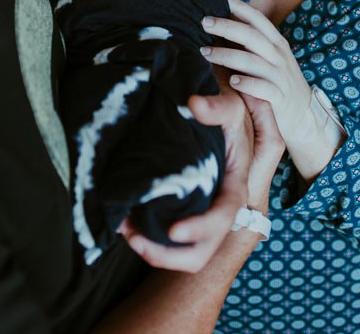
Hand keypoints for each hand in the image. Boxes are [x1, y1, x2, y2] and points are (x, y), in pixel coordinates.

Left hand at [120, 88, 254, 272]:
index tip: (173, 230)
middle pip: (201, 250)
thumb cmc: (227, 114)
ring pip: (183, 252)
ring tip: (125, 231)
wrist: (218, 118)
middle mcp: (218, 208)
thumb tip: (194, 104)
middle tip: (134, 237)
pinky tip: (126, 221)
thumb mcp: (231, 106)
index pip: (223, 216)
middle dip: (168, 255)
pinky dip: (147, 237)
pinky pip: (168, 238)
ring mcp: (200, 213)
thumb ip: (217, 106)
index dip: (201, 228)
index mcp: (234, 188)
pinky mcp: (183, 212)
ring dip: (153, 251)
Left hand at [202, 0, 310, 144]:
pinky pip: (263, 88)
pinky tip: (232, 81)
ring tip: (205, 52)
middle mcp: (278, 55)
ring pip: (253, 61)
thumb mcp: (269, 56)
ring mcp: (280, 76)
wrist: (304, 114)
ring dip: (227, 55)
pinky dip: (247, 83)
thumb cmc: (276, 79)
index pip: (257, 18)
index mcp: (276, 42)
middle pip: (252, 36)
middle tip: (204, 22)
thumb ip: (251, 40)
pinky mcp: (279, 97)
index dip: (239, 6)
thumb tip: (221, 19)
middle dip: (227, 27)